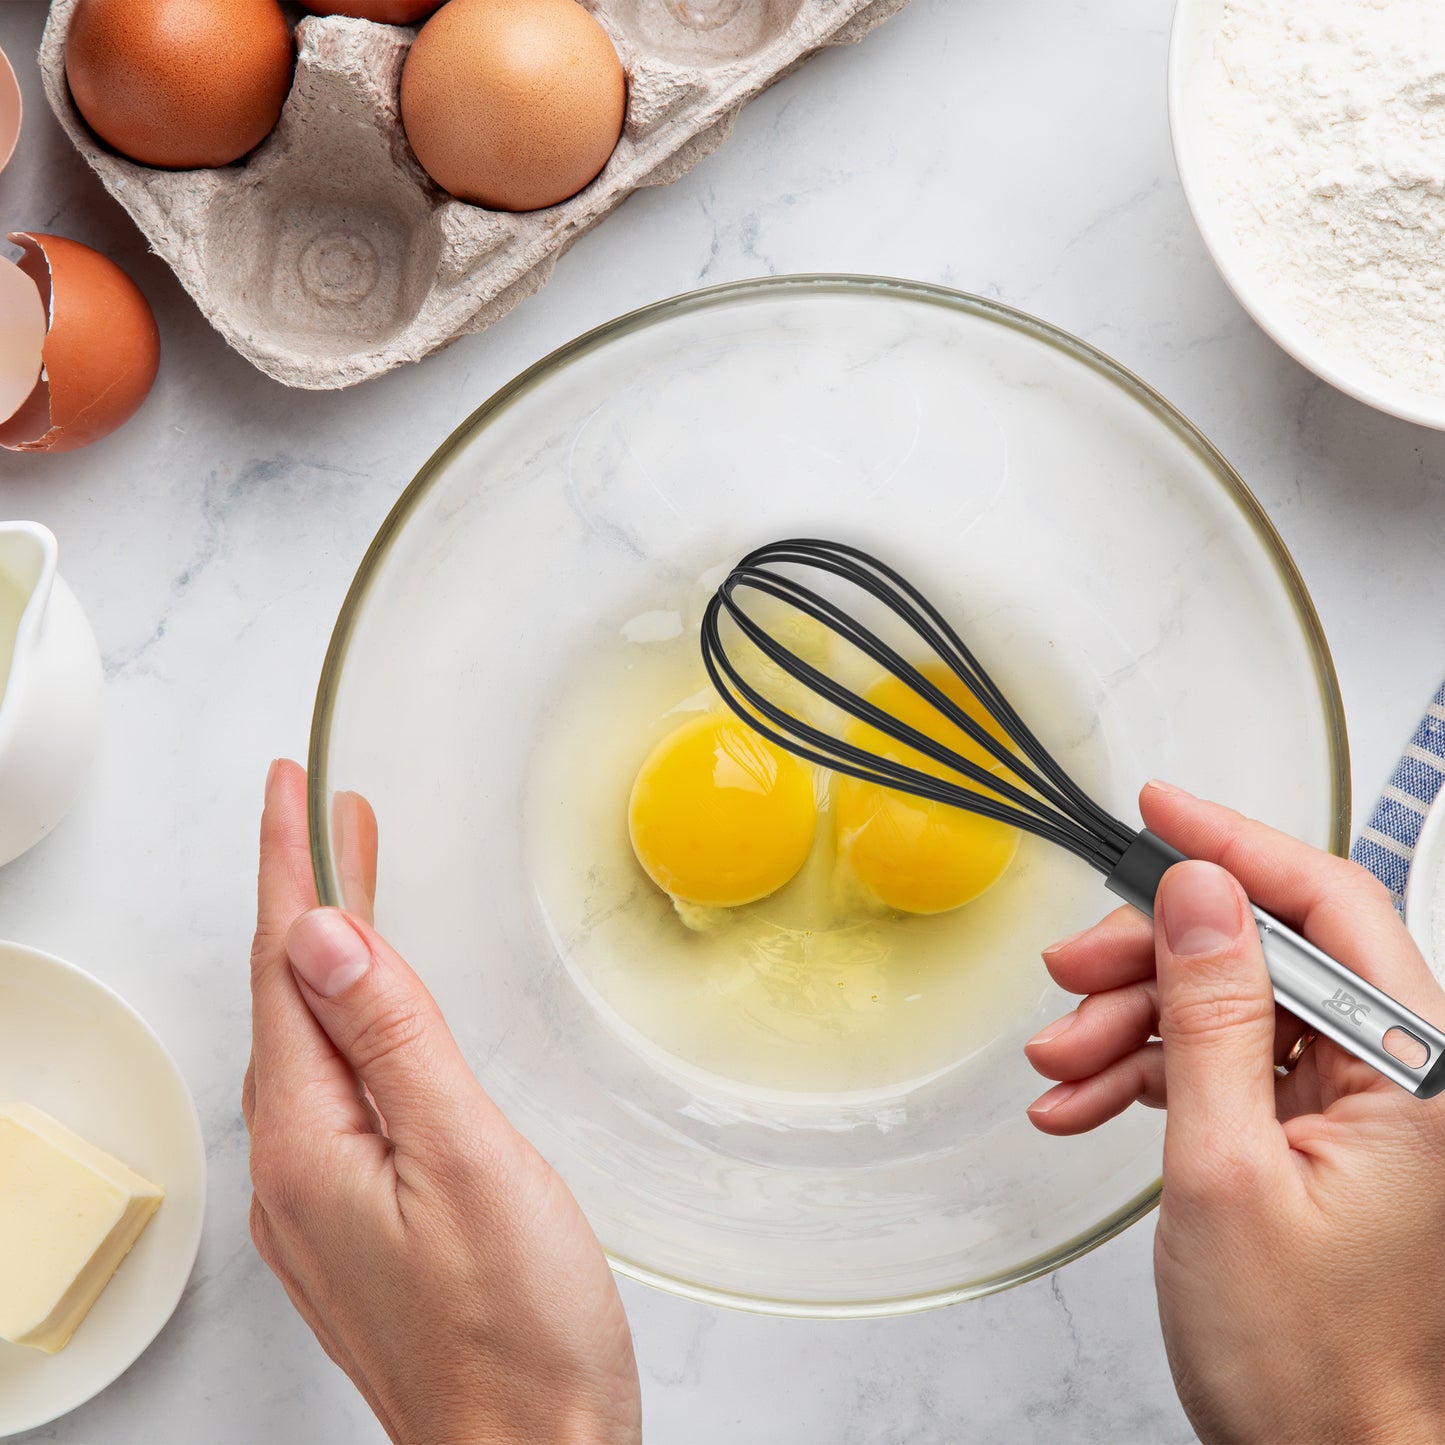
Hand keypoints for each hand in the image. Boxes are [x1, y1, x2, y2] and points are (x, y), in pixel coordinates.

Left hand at [242, 760, 640, 1444]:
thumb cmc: (515, 1327)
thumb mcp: (465, 1158)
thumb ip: (394, 1042)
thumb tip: (321, 940)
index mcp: (311, 1141)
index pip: (283, 966)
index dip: (285, 867)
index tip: (287, 790)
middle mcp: (296, 1167)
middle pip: (289, 997)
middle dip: (305, 894)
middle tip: (328, 816)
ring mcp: (323, 1198)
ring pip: (313, 1040)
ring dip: (331, 954)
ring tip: (354, 885)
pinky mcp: (358, 1217)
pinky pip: (336, 1087)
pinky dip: (353, 1020)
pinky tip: (377, 1012)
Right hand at [1024, 780, 1444, 1443]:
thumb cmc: (1300, 1351)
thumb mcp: (1226, 1165)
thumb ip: (1213, 1015)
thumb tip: (1199, 894)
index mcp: (1407, 1068)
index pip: (1328, 905)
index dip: (1237, 845)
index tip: (1159, 811)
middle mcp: (1389, 1072)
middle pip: (1260, 950)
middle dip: (1151, 957)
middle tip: (1071, 976)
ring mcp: (1345, 1103)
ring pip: (1224, 1005)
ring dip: (1129, 1025)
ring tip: (1060, 1067)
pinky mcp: (1301, 1131)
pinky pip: (1215, 1063)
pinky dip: (1142, 1073)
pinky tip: (1083, 1103)